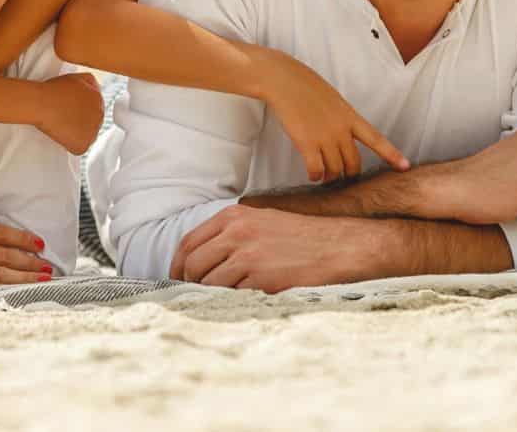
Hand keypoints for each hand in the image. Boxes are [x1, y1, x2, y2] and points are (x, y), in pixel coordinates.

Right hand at [32, 72, 103, 153]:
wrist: (42, 104)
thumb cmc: (54, 90)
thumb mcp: (76, 78)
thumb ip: (90, 83)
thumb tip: (95, 90)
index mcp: (99, 100)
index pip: (94, 110)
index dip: (80, 112)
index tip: (70, 112)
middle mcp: (100, 116)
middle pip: (91, 123)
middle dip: (80, 123)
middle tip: (64, 120)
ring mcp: (93, 131)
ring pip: (87, 136)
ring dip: (76, 134)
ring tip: (62, 128)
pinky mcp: (83, 145)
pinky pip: (79, 148)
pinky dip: (70, 145)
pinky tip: (62, 137)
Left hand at [169, 205, 372, 292]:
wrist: (339, 247)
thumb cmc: (302, 238)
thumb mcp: (262, 221)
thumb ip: (231, 234)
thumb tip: (201, 260)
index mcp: (233, 216)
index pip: (188, 243)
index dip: (177, 265)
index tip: (177, 279)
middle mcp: (236, 233)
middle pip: (192, 265)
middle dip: (190, 284)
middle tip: (197, 295)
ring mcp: (246, 256)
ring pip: (209, 283)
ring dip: (213, 294)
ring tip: (227, 297)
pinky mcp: (259, 278)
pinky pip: (232, 295)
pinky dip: (234, 300)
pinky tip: (247, 298)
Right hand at [259, 49, 408, 181]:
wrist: (283, 80)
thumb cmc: (304, 85)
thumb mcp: (332, 98)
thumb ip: (341, 118)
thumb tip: (342, 135)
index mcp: (350, 116)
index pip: (376, 139)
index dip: (392, 154)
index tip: (406, 166)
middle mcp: (341, 129)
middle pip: (354, 163)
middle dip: (349, 174)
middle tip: (342, 177)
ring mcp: (324, 137)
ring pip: (335, 170)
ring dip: (330, 177)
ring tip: (323, 177)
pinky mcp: (306, 143)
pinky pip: (316, 170)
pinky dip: (315, 176)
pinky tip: (312, 175)